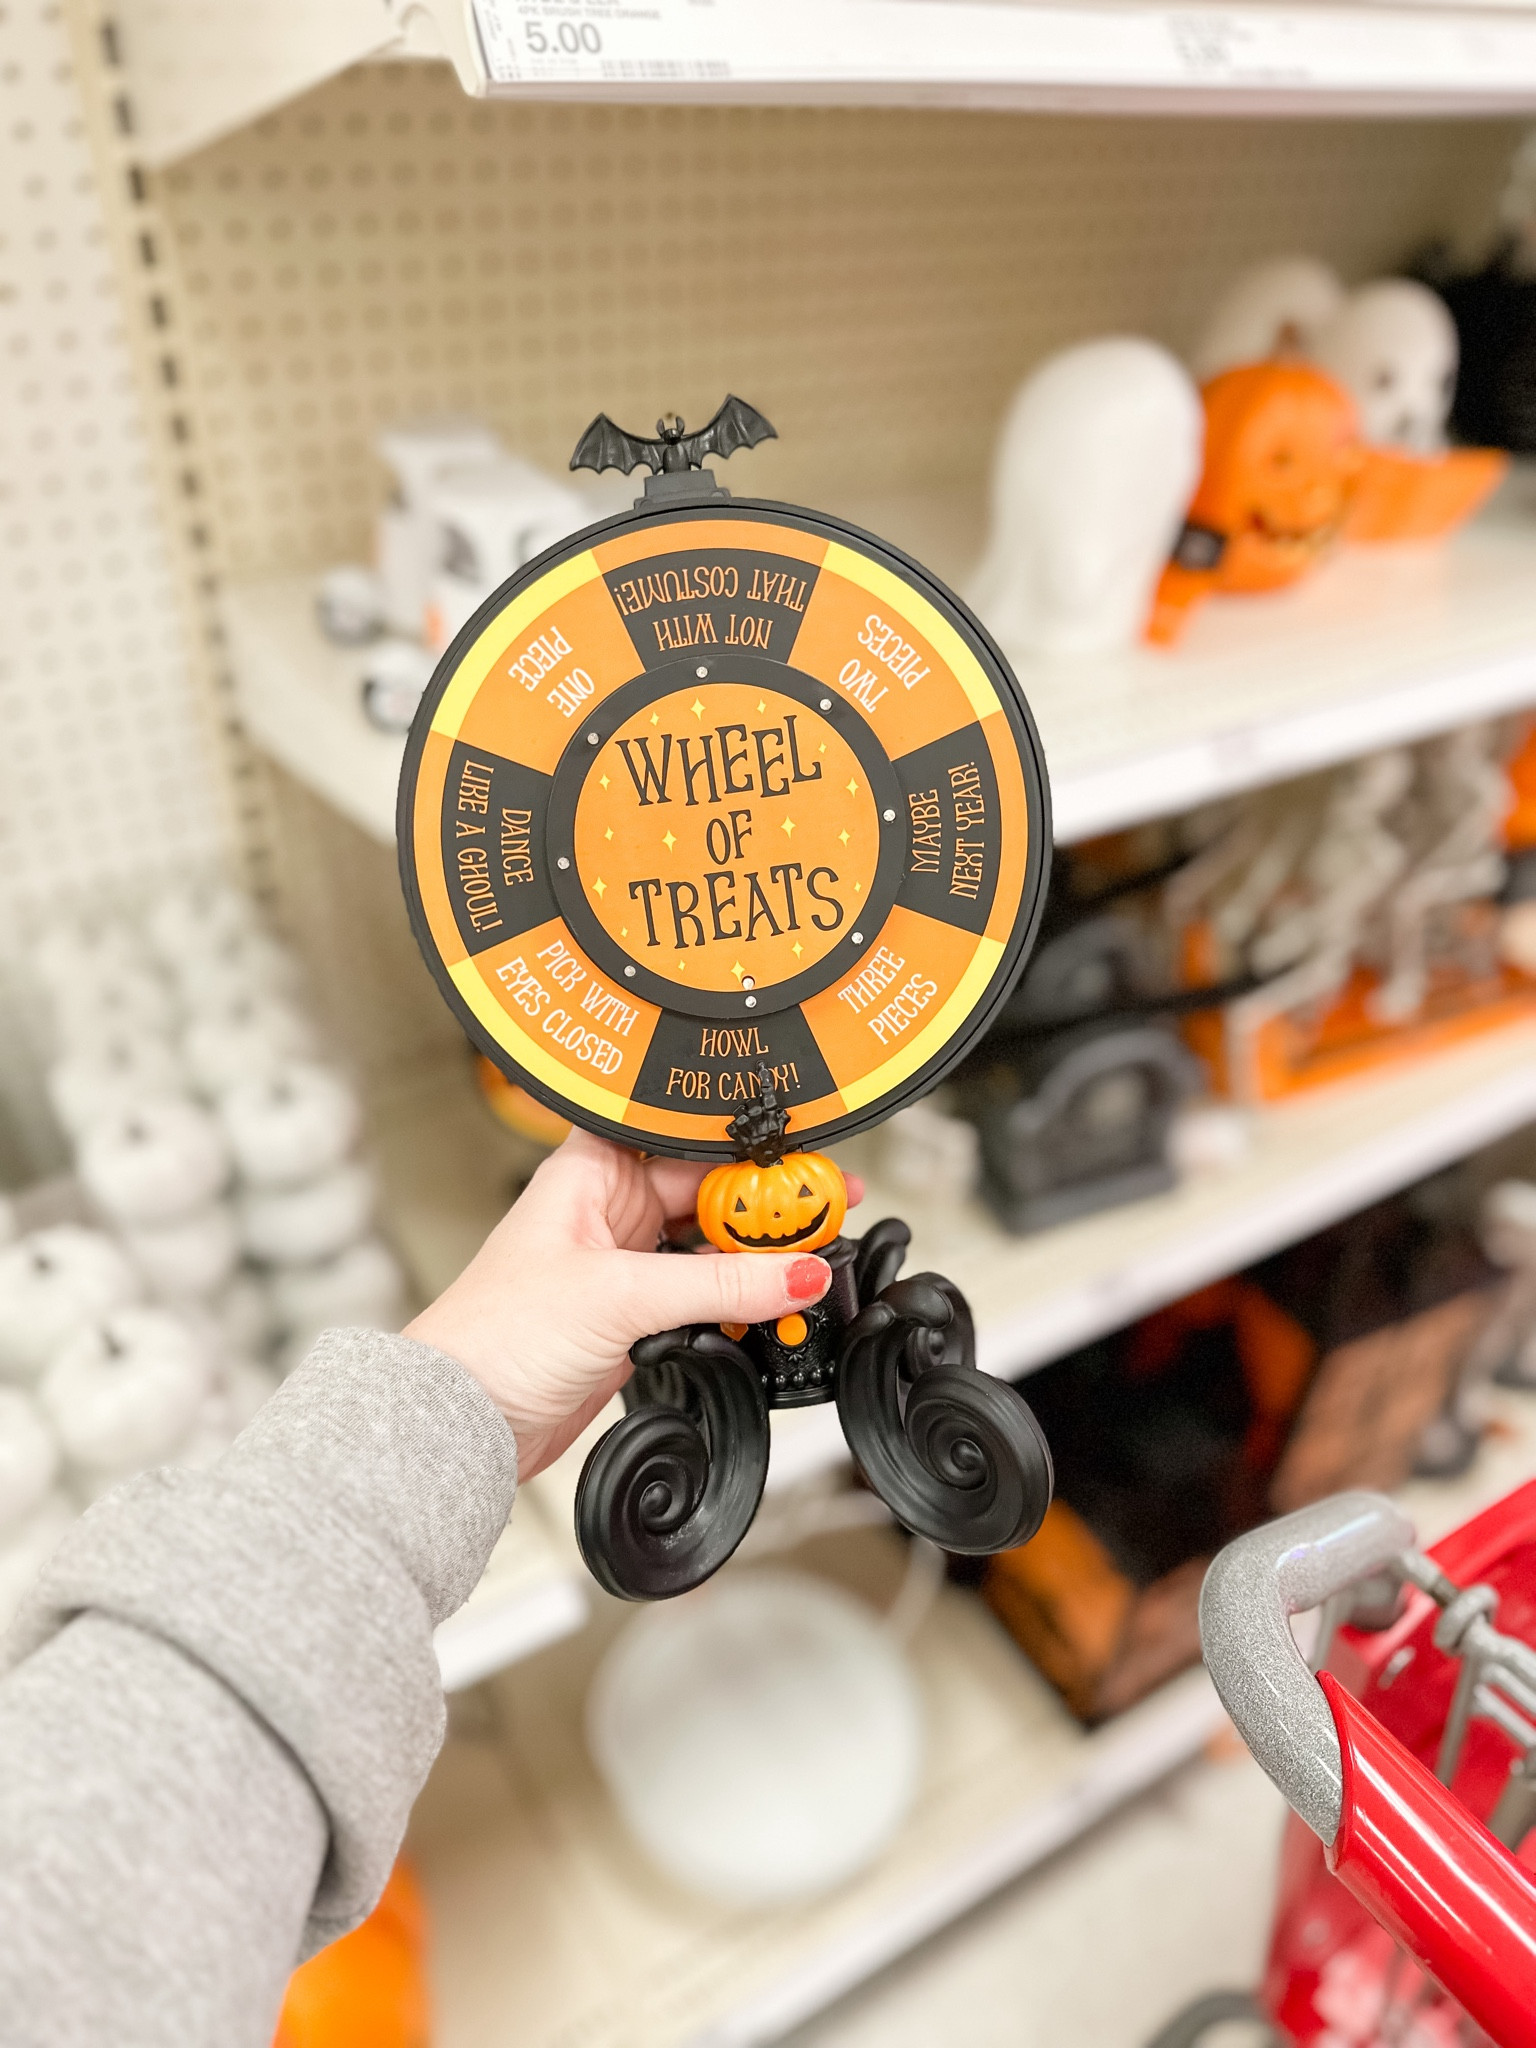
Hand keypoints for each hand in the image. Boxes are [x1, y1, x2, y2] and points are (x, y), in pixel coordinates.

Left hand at [405, 1129, 862, 1478]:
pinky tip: (769, 1307)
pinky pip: (704, 1296)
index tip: (805, 1165)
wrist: (463, 1420)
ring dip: (756, 1259)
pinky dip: (739, 1302)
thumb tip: (796, 1272)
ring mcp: (622, 1265)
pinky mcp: (633, 1317)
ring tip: (808, 1263)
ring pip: (711, 1247)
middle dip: (767, 1207)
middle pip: (709, 1193)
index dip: (748, 1148)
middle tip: (827, 1214)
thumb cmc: (494, 1334)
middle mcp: (608, 1210)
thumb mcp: (620, 1294)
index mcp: (591, 1170)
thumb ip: (719, 1285)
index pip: (689, 1141)